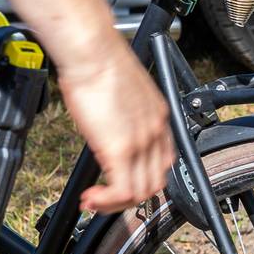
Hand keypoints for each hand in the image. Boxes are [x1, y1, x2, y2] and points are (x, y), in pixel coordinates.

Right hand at [59, 42, 174, 213]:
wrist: (92, 50)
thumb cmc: (98, 61)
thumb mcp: (120, 93)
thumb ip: (120, 117)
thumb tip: (107, 130)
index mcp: (159, 117)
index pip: (162, 162)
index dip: (141, 178)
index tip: (119, 182)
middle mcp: (156, 131)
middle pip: (155, 182)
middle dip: (128, 197)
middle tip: (104, 198)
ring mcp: (142, 141)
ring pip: (141, 192)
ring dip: (115, 204)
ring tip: (94, 201)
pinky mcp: (122, 148)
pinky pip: (123, 191)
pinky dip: (107, 202)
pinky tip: (91, 198)